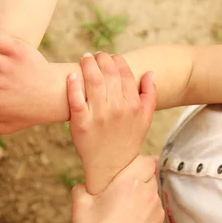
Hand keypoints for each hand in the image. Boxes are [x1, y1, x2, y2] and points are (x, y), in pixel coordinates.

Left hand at [68, 52, 156, 194]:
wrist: (111, 167)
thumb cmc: (127, 141)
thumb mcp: (144, 120)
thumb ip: (150, 95)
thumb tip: (149, 72)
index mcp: (132, 105)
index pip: (124, 73)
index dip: (116, 60)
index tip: (110, 57)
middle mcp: (116, 109)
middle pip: (108, 73)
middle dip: (101, 59)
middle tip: (95, 55)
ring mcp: (98, 116)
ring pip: (92, 81)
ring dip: (87, 65)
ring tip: (84, 59)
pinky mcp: (81, 123)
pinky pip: (75, 98)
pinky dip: (73, 84)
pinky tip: (72, 75)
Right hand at [72, 156, 163, 222]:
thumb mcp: (80, 207)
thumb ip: (83, 186)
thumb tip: (87, 184)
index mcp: (129, 184)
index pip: (146, 160)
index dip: (136, 163)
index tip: (125, 170)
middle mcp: (148, 196)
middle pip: (150, 177)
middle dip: (137, 181)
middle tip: (118, 193)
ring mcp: (157, 215)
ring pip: (153, 197)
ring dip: (141, 199)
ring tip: (121, 214)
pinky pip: (154, 216)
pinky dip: (144, 217)